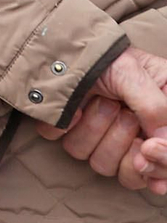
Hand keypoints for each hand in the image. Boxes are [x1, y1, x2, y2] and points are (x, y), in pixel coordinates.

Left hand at [36, 47, 166, 192]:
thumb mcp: (136, 75)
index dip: (162, 164)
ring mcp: (104, 141)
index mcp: (161, 124)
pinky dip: (70, 128)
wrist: (64, 49)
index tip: (148, 147)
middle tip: (122, 114)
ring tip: (101, 100)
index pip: (166, 163)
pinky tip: (76, 109)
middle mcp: (136, 138)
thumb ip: (155, 108)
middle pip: (136, 173)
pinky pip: (72, 149)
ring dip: (97, 129)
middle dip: (124, 141)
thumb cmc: (108, 57)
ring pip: (102, 164)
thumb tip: (160, 145)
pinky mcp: (75, 138)